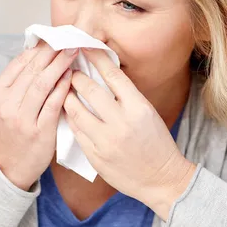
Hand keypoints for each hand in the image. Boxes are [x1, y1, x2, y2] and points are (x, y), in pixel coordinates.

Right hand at [0, 43, 77, 190]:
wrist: (6, 168)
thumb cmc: (10, 131)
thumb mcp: (4, 105)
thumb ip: (18, 82)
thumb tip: (39, 54)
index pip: (20, 63)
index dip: (39, 48)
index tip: (55, 37)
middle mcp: (6, 103)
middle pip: (33, 70)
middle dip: (53, 52)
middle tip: (69, 39)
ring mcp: (22, 118)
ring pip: (43, 83)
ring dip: (60, 65)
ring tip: (73, 52)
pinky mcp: (38, 131)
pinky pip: (53, 104)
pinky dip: (63, 87)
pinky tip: (72, 76)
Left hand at [63, 49, 196, 219]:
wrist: (161, 179)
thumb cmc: (156, 142)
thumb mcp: (147, 113)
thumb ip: (126, 96)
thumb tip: (102, 73)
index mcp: (138, 108)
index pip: (112, 75)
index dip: (96, 57)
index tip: (85, 47)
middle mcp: (122, 122)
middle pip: (90, 90)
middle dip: (76, 77)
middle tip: (70, 71)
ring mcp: (106, 141)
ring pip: (76, 111)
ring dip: (67, 97)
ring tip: (64, 90)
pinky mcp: (95, 156)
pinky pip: (75, 132)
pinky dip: (70, 119)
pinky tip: (68, 112)